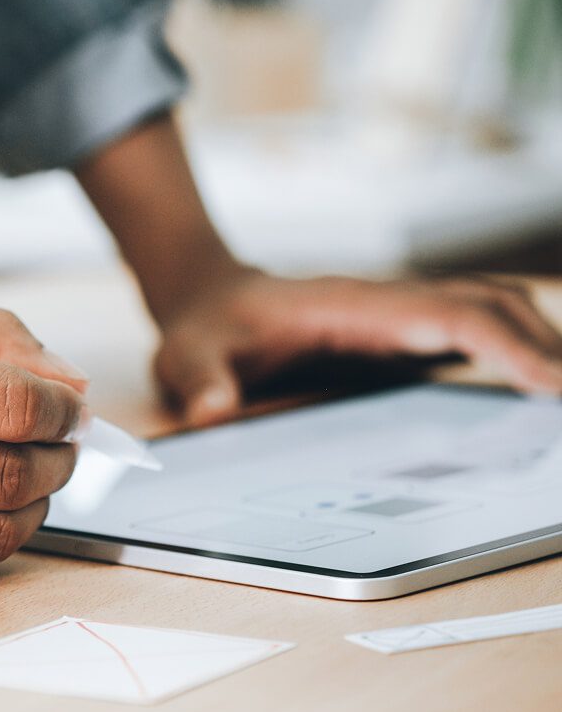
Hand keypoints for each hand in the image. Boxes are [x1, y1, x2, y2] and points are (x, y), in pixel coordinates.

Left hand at [153, 269, 561, 425]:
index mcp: (349, 305)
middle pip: (488, 305)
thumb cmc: (205, 327)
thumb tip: (213, 409)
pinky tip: (534, 389)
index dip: (505, 345)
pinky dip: (513, 353)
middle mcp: (385, 304)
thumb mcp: (187, 355)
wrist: (206, 301)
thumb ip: (199, 380)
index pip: (447, 315)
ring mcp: (396, 317)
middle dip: (546, 344)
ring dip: (538, 344)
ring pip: (488, 313)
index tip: (554, 382)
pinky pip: (470, 334)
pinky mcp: (398, 336)